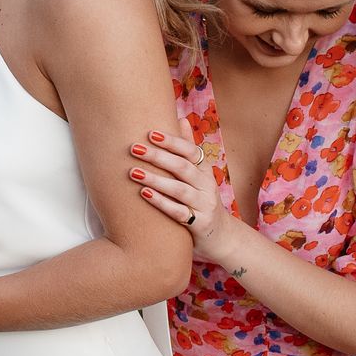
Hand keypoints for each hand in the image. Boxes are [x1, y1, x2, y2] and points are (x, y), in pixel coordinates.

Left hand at [129, 124, 228, 259]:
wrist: (222, 237)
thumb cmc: (202, 200)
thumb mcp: (200, 175)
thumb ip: (189, 149)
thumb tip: (181, 118)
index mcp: (205, 171)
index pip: (191, 151)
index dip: (172, 142)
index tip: (150, 133)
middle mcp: (207, 186)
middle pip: (183, 167)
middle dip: (158, 157)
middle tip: (134, 148)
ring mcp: (205, 205)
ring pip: (180, 189)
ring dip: (156, 179)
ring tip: (133, 172)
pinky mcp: (200, 224)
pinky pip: (179, 212)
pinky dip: (161, 203)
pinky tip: (144, 195)